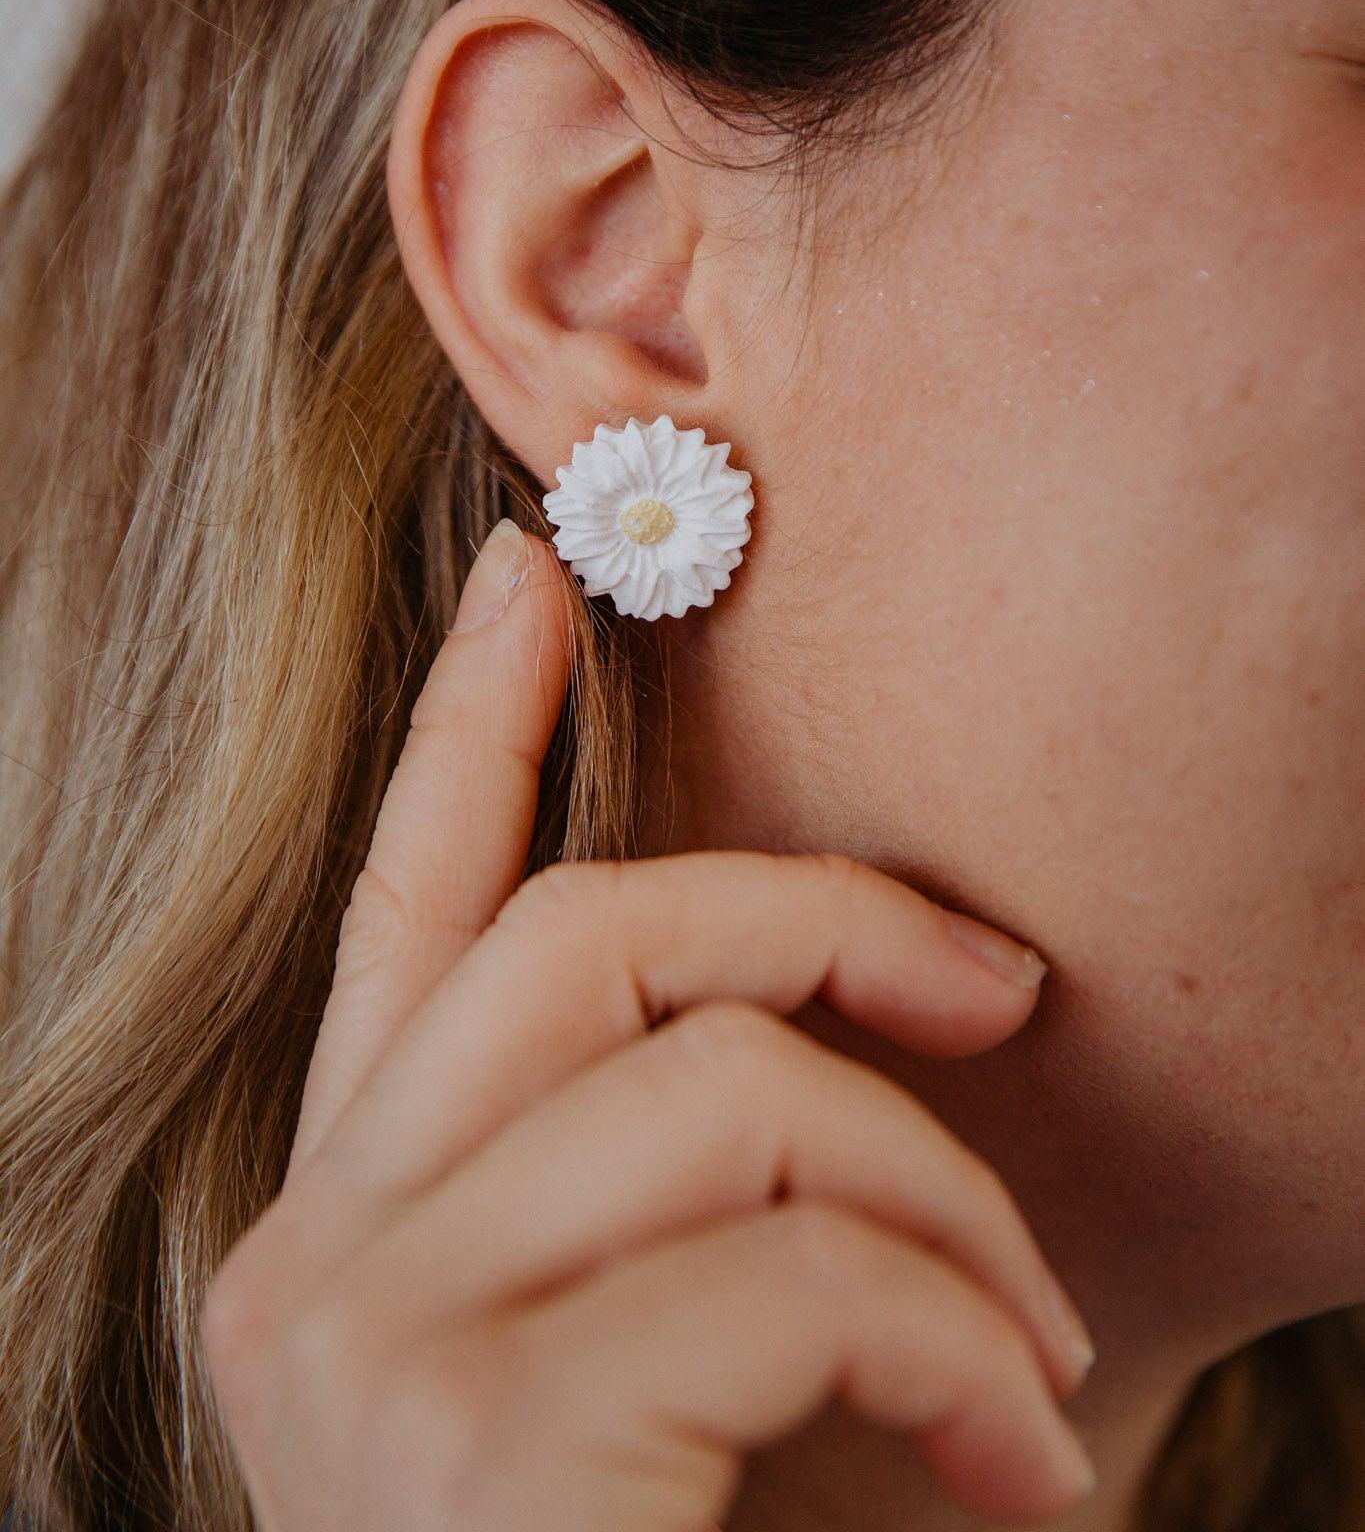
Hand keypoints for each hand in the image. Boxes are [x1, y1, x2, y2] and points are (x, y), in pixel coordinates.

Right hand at [201, 519, 1097, 1530]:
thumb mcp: (653, 1355)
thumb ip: (674, 1186)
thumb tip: (816, 1018)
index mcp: (353, 1224)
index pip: (409, 915)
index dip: (477, 727)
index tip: (542, 576)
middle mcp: (318, 1260)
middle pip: (595, 943)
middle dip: (831, 931)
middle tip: (1002, 1004)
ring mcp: (377, 1344)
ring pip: (723, 1083)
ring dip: (940, 1196)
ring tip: (1039, 1355)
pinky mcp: (489, 1443)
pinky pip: (796, 1264)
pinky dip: (962, 1346)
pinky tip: (1030, 1477)